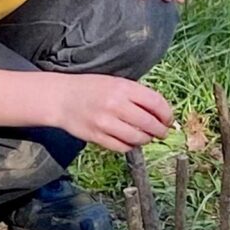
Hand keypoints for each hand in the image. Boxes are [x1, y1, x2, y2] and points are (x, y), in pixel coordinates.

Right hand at [55, 73, 173, 153]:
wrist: (61, 97)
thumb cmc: (90, 88)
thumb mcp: (115, 83)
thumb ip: (137, 95)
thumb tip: (161, 113)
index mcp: (123, 87)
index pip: (156, 103)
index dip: (167, 114)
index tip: (168, 120)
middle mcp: (115, 105)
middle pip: (150, 124)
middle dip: (160, 131)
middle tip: (161, 132)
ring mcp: (105, 122)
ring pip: (137, 138)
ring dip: (145, 139)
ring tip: (144, 136)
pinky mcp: (96, 136)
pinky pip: (122, 147)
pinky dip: (129, 146)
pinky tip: (129, 140)